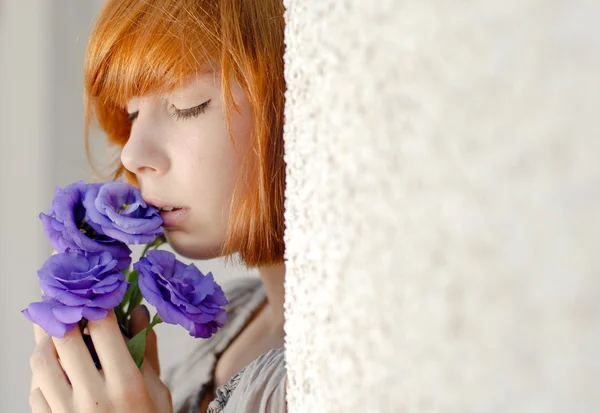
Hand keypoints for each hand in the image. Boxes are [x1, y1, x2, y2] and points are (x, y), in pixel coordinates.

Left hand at [29, 306, 171, 411]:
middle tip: (63, 300)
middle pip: (64, 340)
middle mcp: (93, 397)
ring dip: (45, 341)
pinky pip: (35, 392)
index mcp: (126, 384)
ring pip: (41, 363)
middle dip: (62, 313)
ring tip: (53, 330)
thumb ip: (146, 350)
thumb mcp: (157, 391)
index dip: (97, 304)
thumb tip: (137, 311)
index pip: (104, 329)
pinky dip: (41, 376)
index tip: (96, 293)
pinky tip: (53, 369)